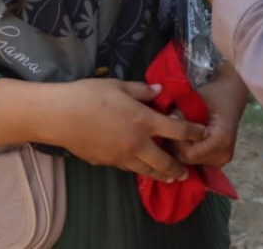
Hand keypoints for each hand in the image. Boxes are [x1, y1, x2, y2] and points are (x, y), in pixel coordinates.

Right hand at [0, 77, 205, 182]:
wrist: (59, 116)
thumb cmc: (88, 95)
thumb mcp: (118, 86)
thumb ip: (142, 90)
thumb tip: (160, 91)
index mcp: (143, 120)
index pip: (177, 129)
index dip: (193, 132)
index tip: (203, 133)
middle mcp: (137, 142)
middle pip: (165, 160)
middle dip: (178, 167)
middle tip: (186, 171)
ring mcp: (121, 156)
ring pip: (147, 170)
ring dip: (161, 174)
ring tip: (169, 177)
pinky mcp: (107, 163)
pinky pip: (127, 168)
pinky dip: (138, 169)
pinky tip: (139, 167)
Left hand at [172, 61, 247, 167]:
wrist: (231, 97)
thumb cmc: (214, 95)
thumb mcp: (195, 100)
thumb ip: (180, 113)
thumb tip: (164, 123)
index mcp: (222, 140)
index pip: (189, 154)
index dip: (175, 141)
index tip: (170, 124)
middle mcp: (224, 155)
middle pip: (188, 160)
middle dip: (175, 144)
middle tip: (170, 127)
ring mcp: (221, 160)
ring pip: (189, 162)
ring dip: (179, 148)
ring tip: (178, 130)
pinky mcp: (216, 161)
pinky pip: (194, 160)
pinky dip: (185, 149)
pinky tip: (184, 137)